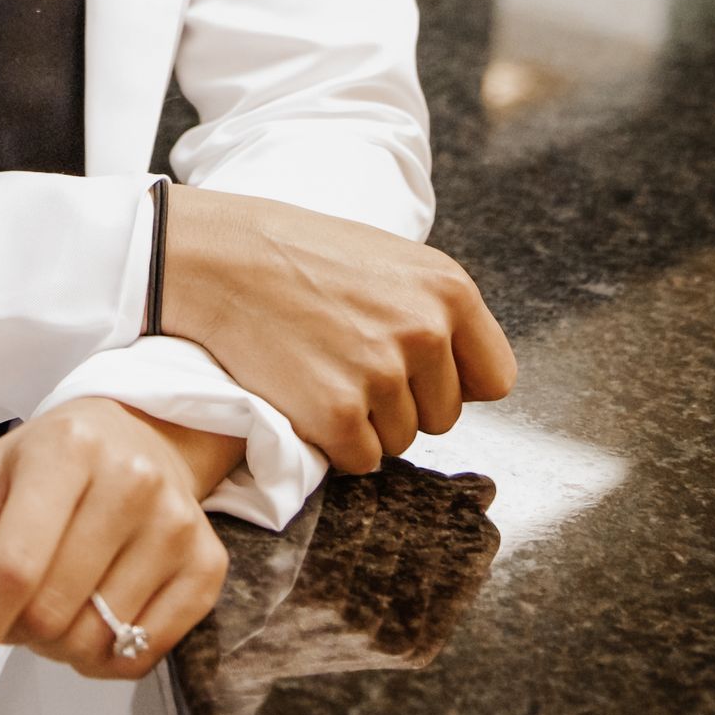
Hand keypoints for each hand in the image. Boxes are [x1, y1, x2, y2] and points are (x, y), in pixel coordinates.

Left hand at [0, 401, 236, 709]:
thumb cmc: (45, 466)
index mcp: (65, 448)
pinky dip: (103, 656)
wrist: (136, 436)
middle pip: (50, 613)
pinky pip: (141, 657)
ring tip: (59, 597)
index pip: (12, 566)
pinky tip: (97, 611)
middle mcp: (132, 480)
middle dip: (16, 628)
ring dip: (58, 643)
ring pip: (94, 643)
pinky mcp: (208, 565)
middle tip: (17, 597)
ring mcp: (178, 525)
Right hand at [161, 189, 515, 473]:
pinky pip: (360, 461)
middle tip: (348, 363)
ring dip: (364, 423)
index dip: (455, 384)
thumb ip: (432, 309)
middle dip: (402, 403)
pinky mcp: (338, 415)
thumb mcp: (387, 259)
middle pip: (444, 417)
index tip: (418, 376)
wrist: (219, 258)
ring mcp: (382, 375)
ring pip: (399, 441)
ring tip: (321, 370)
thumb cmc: (296, 254)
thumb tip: (462, 371)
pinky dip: (332, 442)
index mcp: (450, 289)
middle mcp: (426, 332)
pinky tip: (303, 394)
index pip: (495, 379)